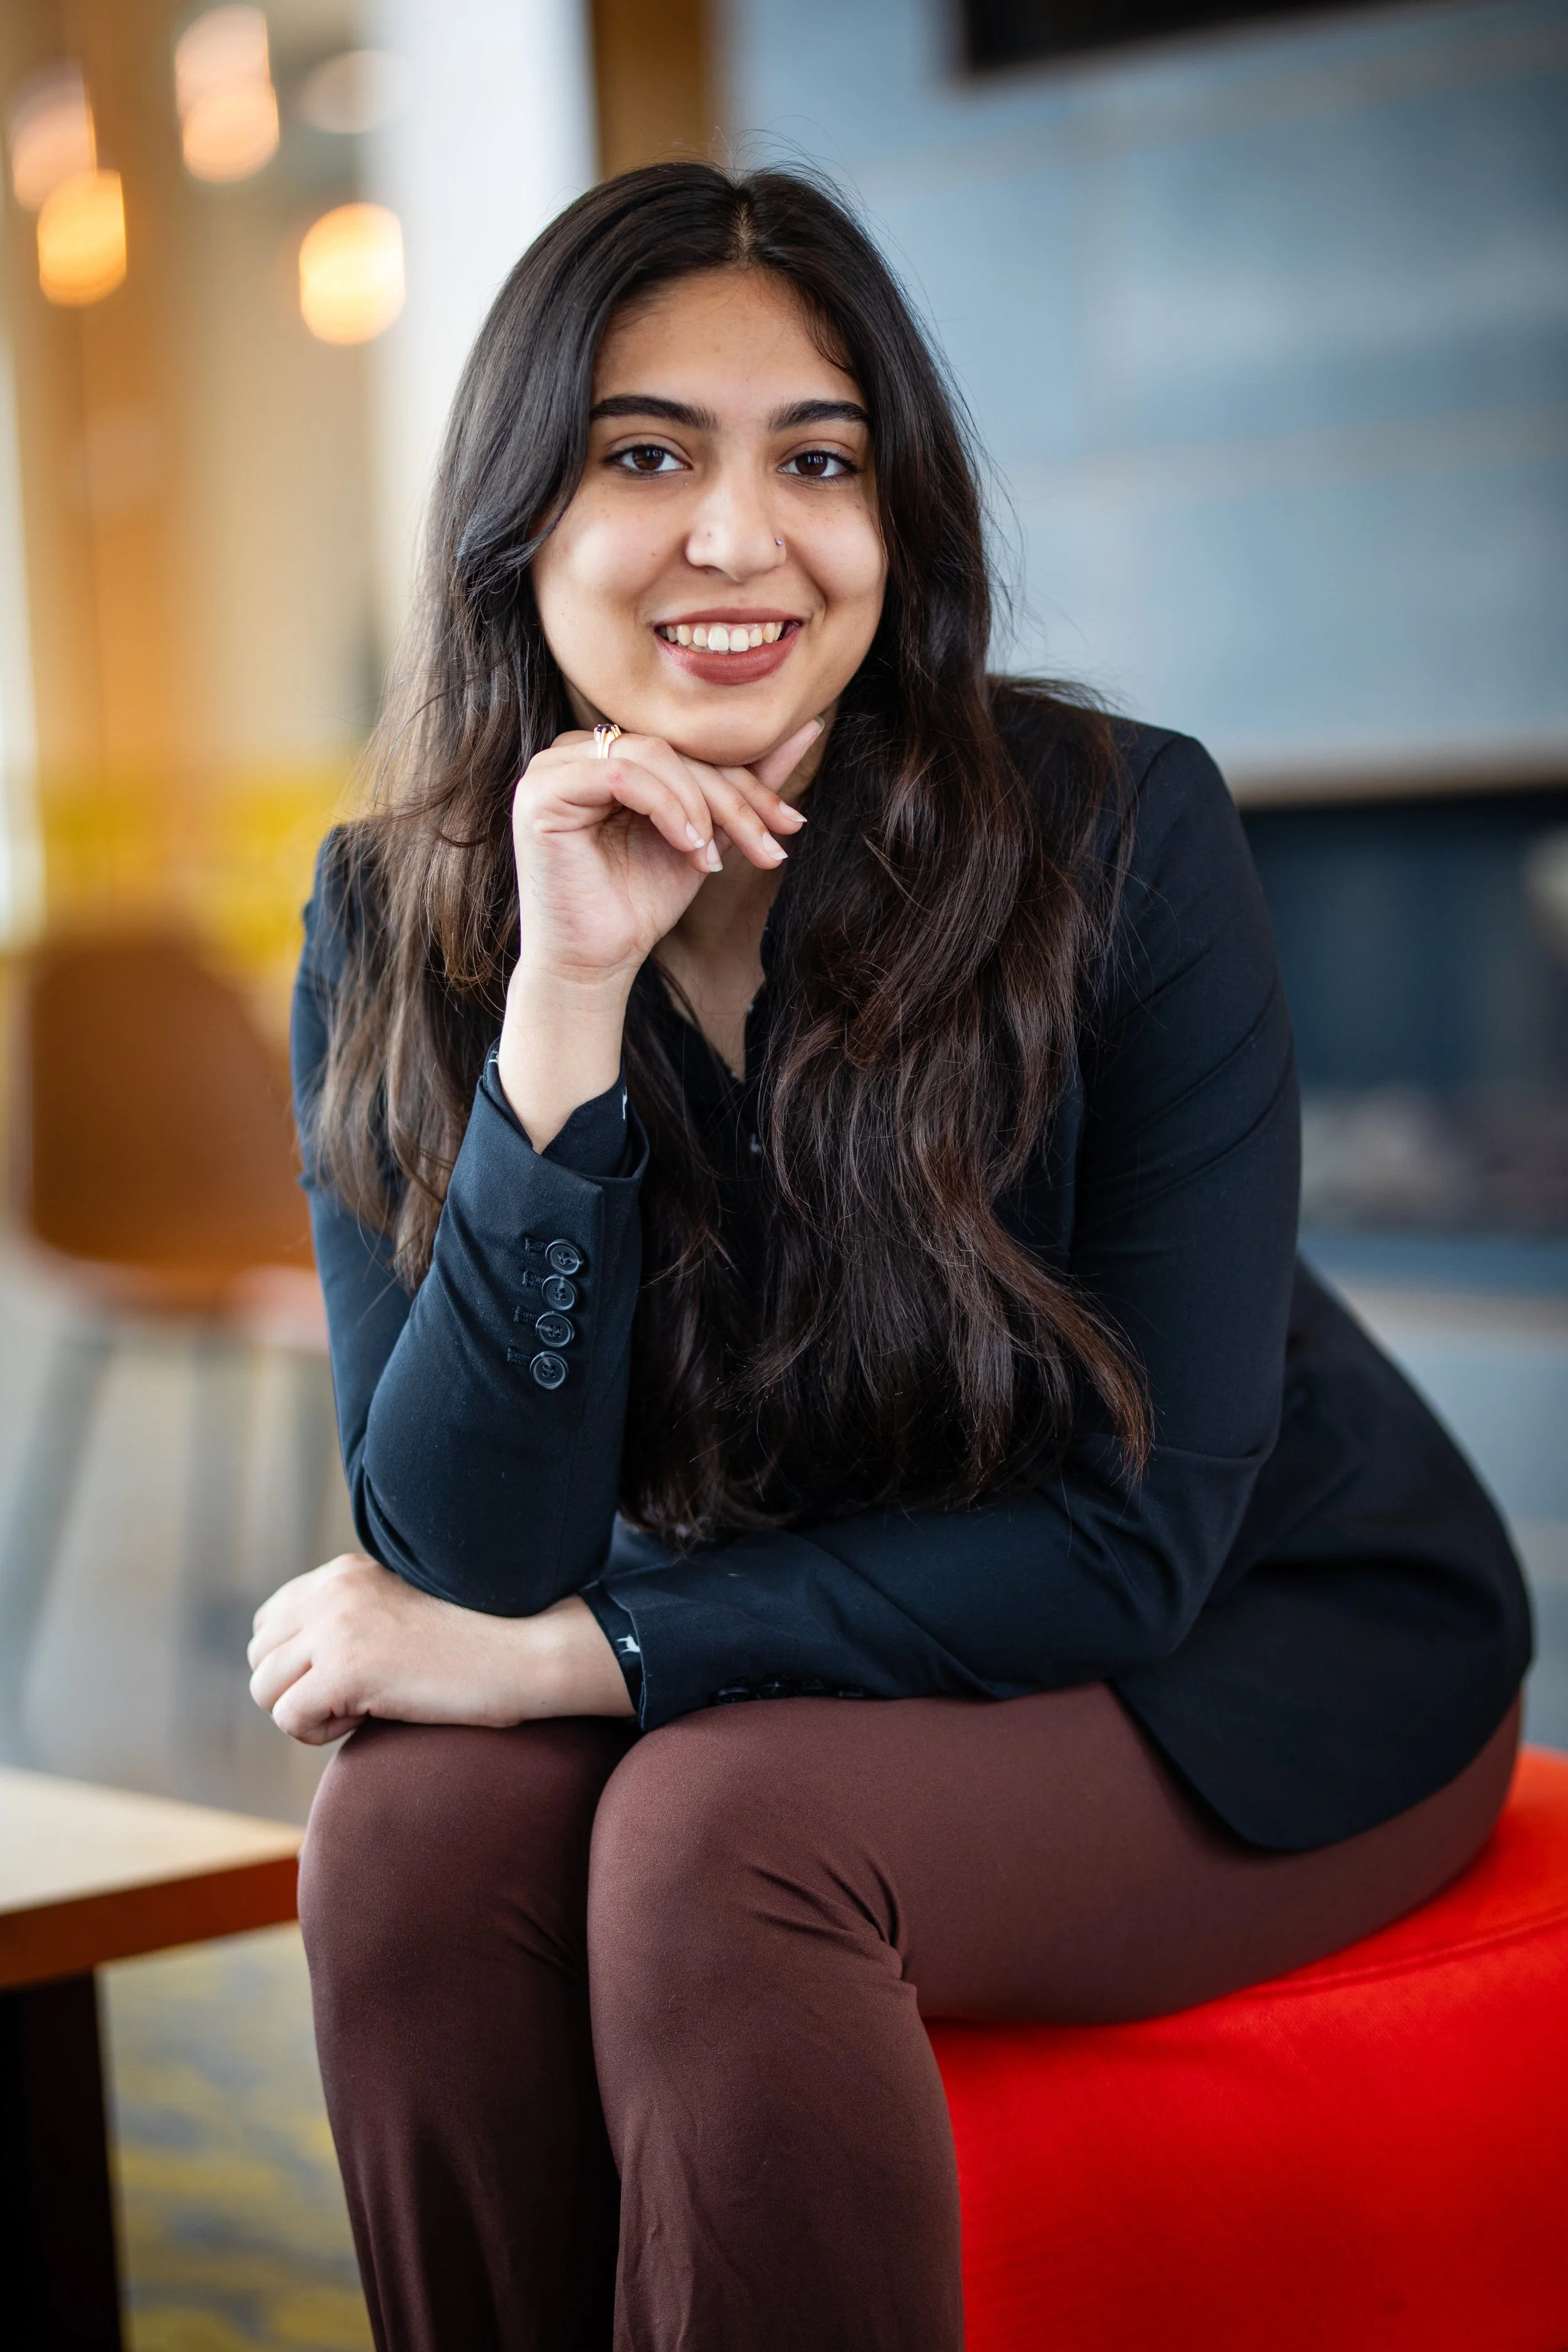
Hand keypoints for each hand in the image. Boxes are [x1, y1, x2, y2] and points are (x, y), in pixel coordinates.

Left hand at [247, 1555, 634, 1744]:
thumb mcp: (397, 1610)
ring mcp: (335, 1628)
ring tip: (362, 1706)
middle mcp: (330, 1592)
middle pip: (260, 1658)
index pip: (269, 1623)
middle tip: (356, 1696)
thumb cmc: (473, 1642)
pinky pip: (289, 1718)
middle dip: (296, 1689)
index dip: (298, 1663)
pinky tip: (368, 1716)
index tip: (349, 1675)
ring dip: (307, 1711)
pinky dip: (319, 1732)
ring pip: (265, 1690)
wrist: (524, 1651)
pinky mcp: (345, 1668)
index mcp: (341, 1573)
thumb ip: (348, 1617)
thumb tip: (300, 1664)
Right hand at [508, 718, 819, 989]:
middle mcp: (578, 749)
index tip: (789, 825)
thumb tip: (810, 727)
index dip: (745, 783)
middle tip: (768, 847)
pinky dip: (666, 807)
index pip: (689, 747)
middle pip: (675, 749)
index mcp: (612, 753)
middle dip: (733, 799)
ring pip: (655, 755)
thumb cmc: (641, 900)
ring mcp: (554, 765)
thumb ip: (744, 783)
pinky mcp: (542, 790)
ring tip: (713, 861)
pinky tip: (687, 845)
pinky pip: (621, 773)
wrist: (595, 962)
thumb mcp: (707, 834)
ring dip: (701, 808)